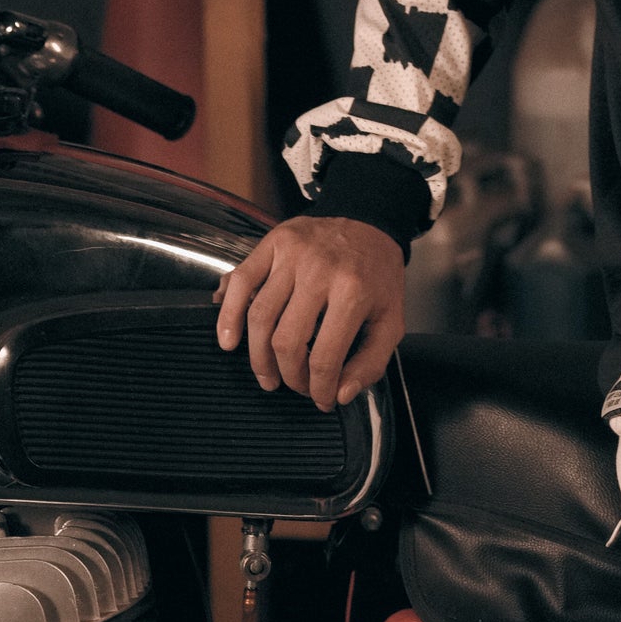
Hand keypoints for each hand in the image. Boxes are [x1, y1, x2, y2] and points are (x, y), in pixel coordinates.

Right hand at [214, 215, 404, 410]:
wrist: (370, 223)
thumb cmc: (377, 274)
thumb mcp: (392, 320)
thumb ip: (371, 363)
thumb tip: (339, 394)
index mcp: (353, 291)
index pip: (324, 358)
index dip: (320, 389)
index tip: (321, 399)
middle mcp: (320, 270)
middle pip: (286, 342)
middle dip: (289, 376)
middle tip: (295, 385)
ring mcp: (293, 254)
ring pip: (260, 318)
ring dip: (258, 358)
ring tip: (267, 375)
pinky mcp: (274, 243)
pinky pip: (241, 282)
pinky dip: (228, 315)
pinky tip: (229, 340)